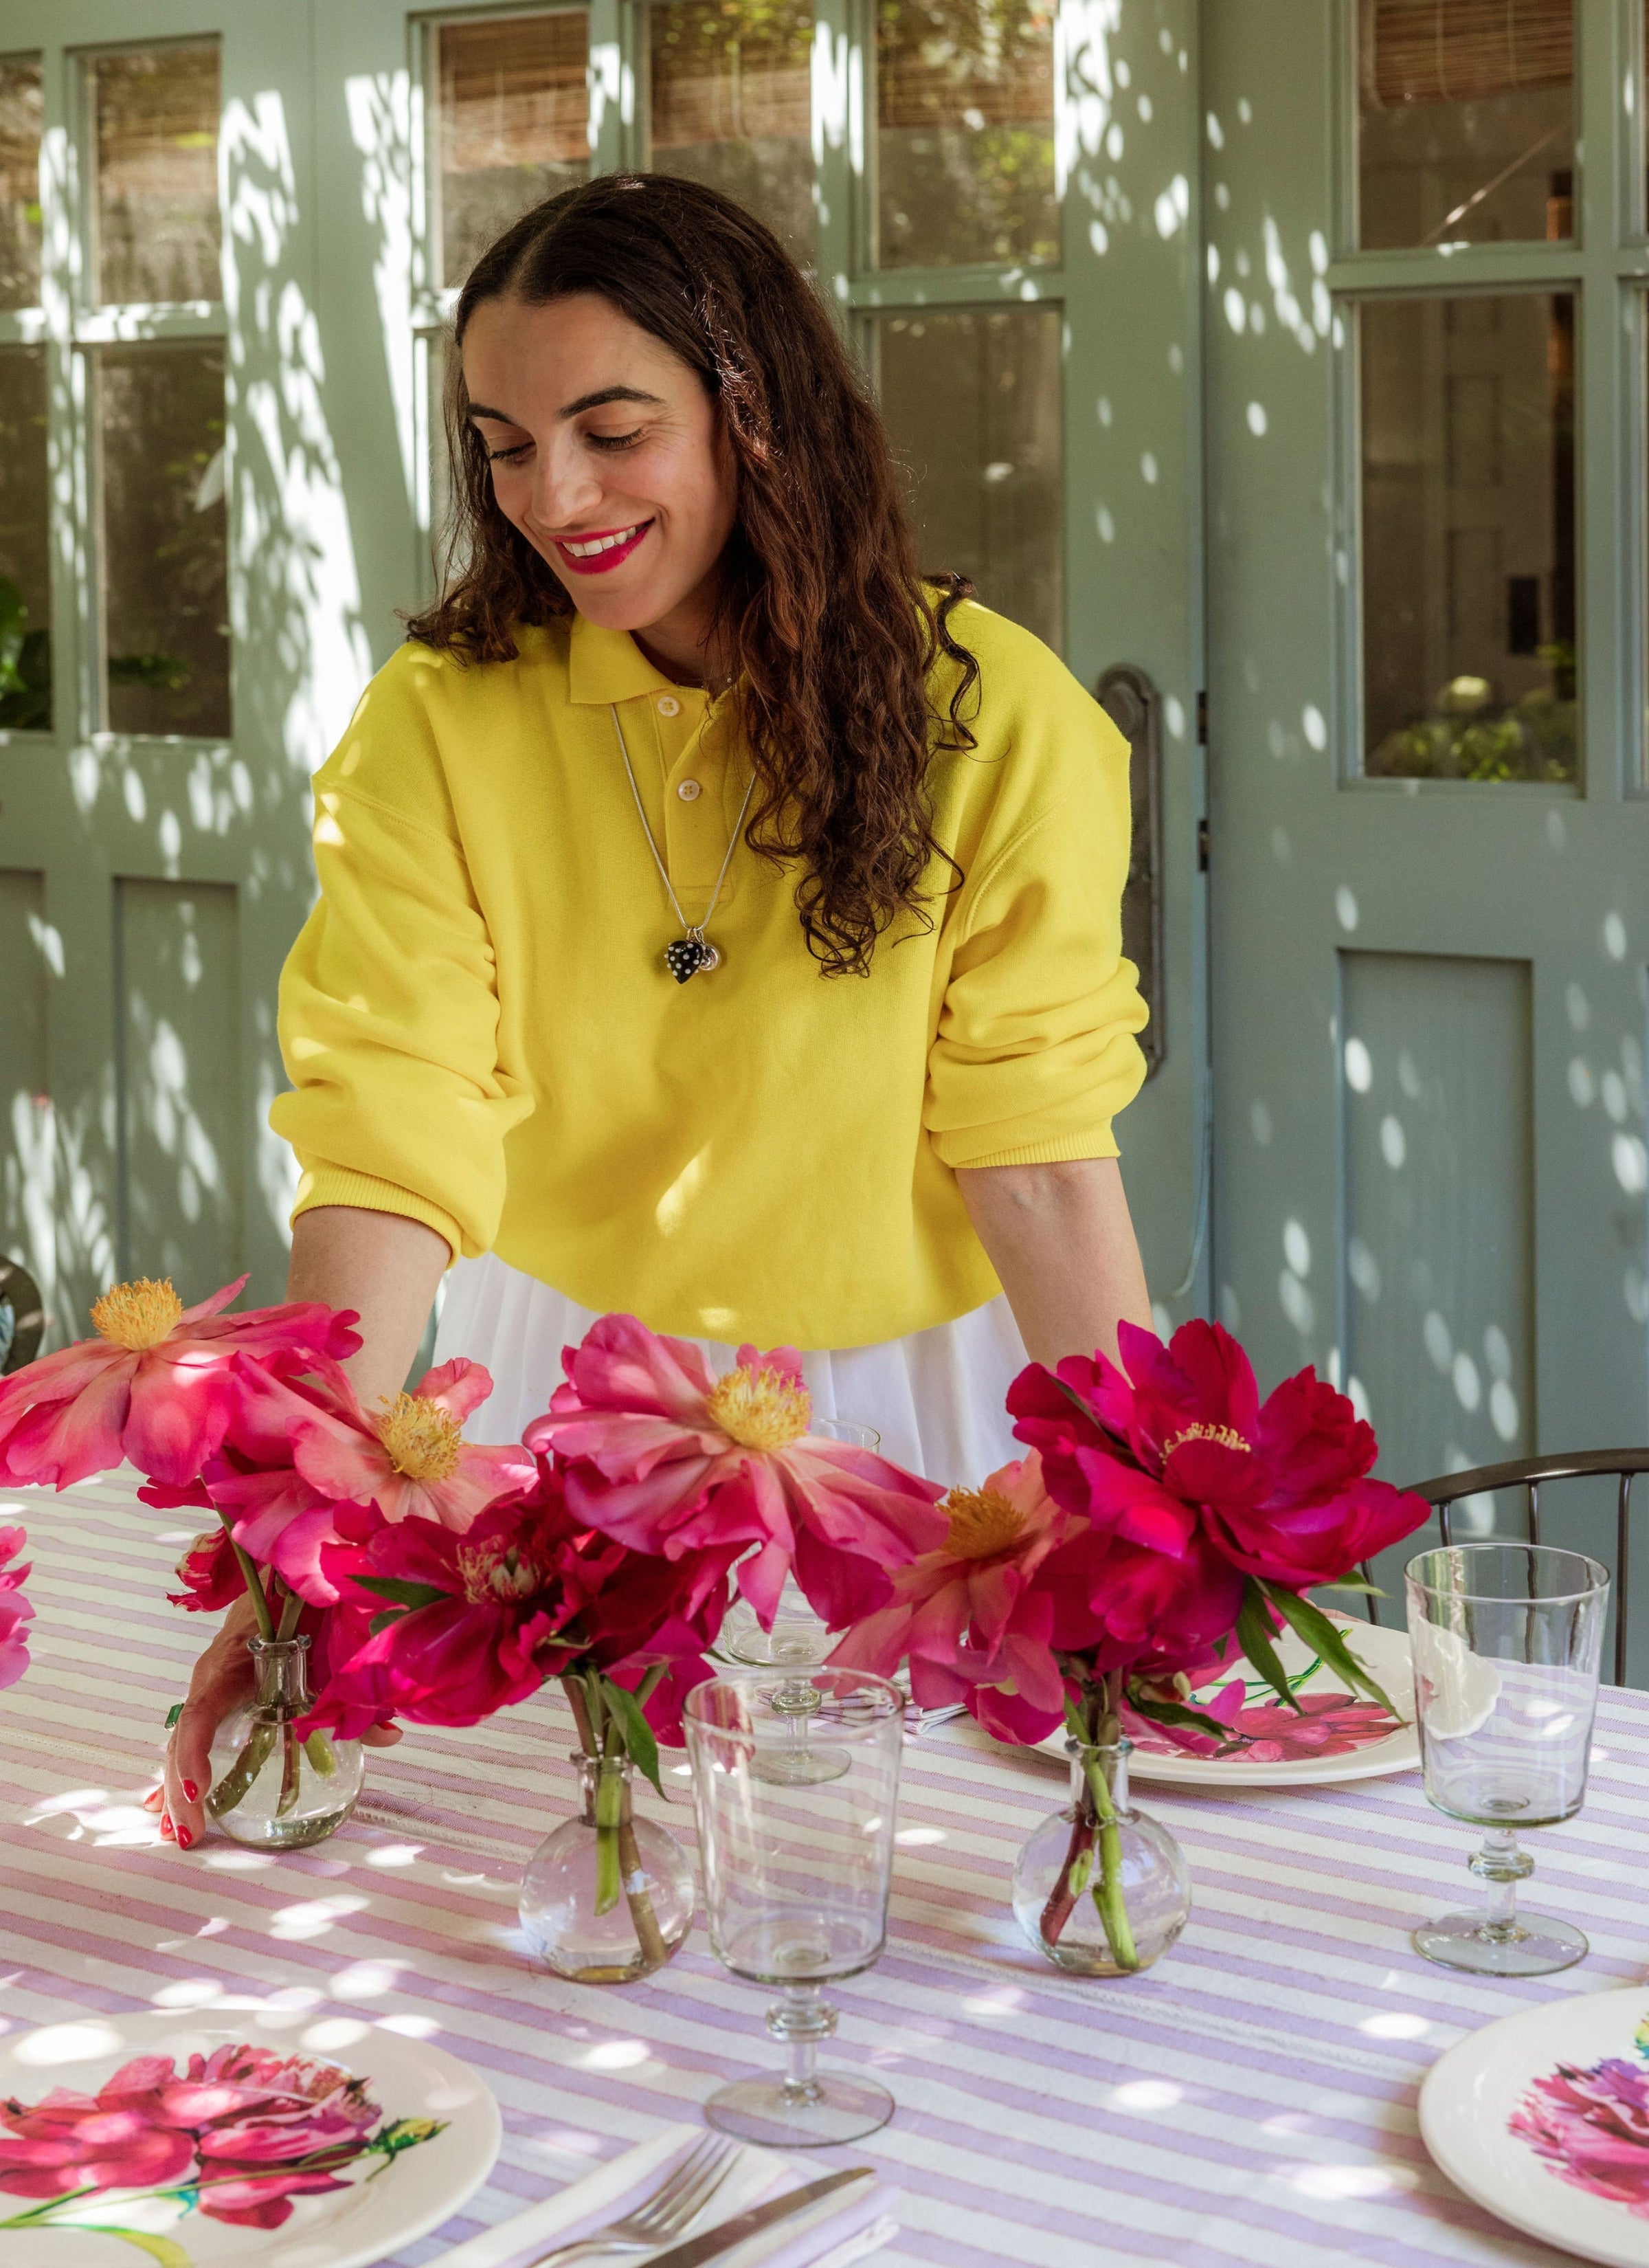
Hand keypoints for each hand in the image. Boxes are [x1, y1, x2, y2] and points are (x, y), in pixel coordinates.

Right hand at [146, 1597, 401, 1850]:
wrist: (280, 1574)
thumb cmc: (299, 1603)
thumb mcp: (327, 1642)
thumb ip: (352, 1686)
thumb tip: (389, 1736)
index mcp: (231, 1663)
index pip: (202, 1711)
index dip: (195, 1752)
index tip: (201, 1789)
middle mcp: (210, 1678)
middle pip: (184, 1738)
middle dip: (182, 1788)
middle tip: (190, 1834)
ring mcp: (208, 1689)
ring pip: (183, 1742)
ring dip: (177, 1789)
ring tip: (180, 1834)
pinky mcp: (216, 1697)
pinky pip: (193, 1738)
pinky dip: (183, 1772)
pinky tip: (173, 1809)